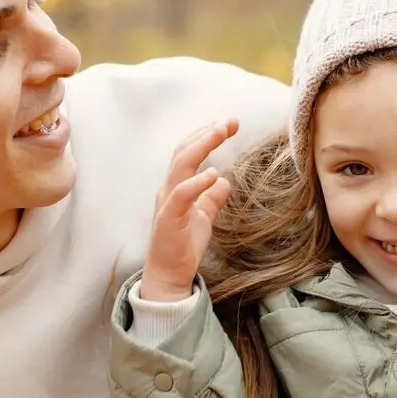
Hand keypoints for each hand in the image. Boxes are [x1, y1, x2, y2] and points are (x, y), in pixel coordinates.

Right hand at [141, 119, 238, 301]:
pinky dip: (196, 182)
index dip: (206, 135)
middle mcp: (168, 189)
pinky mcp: (169, 220)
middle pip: (183, 152)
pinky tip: (214, 174)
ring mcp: (167, 203)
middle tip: (229, 121)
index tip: (229, 124)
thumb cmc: (183, 247)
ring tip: (220, 132)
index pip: (187, 152)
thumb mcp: (204, 218)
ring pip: (179, 166)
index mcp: (176, 186)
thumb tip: (225, 181)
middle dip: (205, 133)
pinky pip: (181, 195)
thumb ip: (212, 198)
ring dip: (201, 146)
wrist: (169, 276)